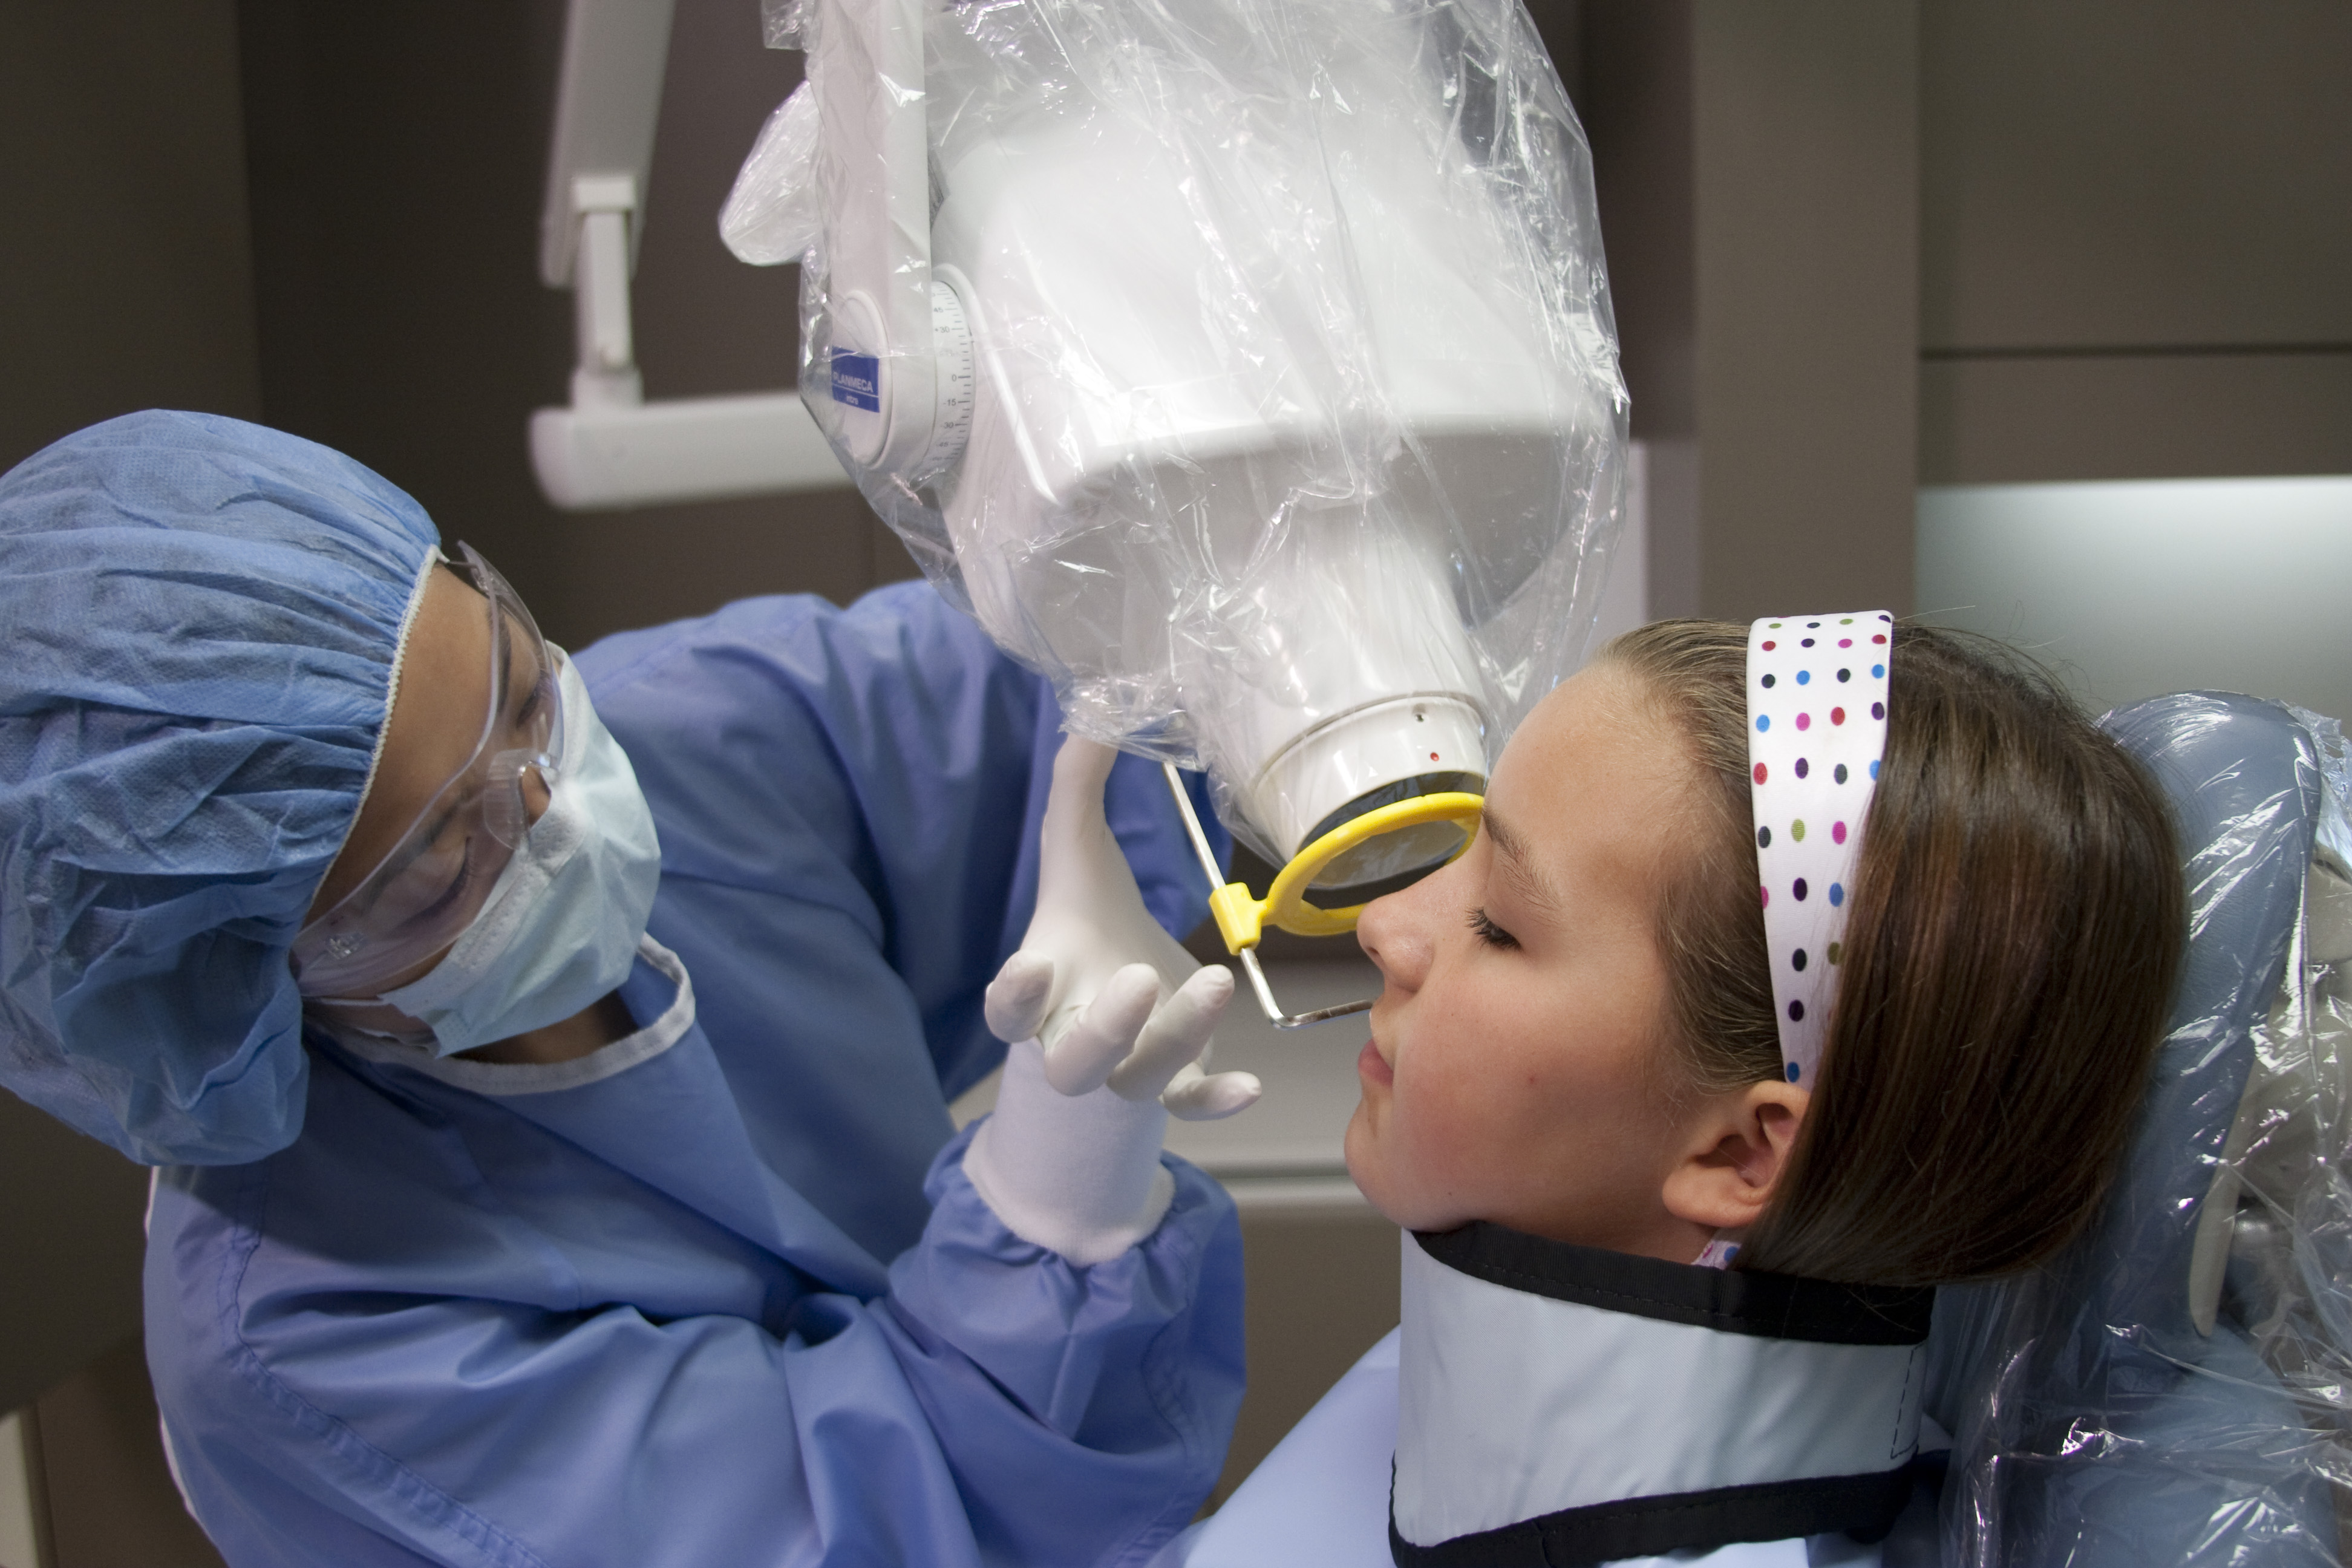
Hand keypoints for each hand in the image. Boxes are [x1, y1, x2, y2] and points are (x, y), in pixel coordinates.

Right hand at [961, 737, 1257, 1263]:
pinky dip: (1215, 1100)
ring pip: (1139, 1079)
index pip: (1008, 1008)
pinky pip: (1189, 1105)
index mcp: (1042, 986)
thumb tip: (1094, 707)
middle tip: (1136, 981)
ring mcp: (1125, 1068)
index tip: (1033, 969)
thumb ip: (1076, 789)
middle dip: (1103, 1030)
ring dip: (1177, 1039)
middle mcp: (1075, 1037)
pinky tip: (1251, 1085)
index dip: (1015, 998)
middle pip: (1071, 1062)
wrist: (1117, 994)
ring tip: (1214, 981)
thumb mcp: (1078, 857)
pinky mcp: (1172, 1082)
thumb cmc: (1087, 924)